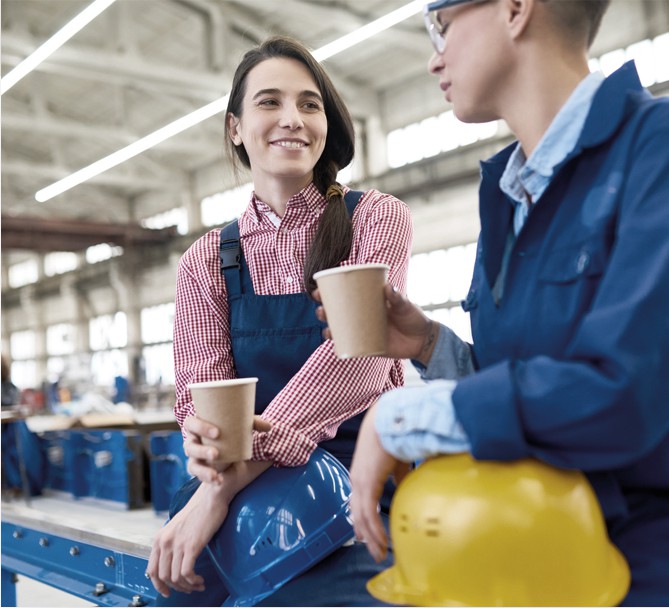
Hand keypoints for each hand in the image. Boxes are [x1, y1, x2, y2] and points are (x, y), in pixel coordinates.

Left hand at [147, 482, 229, 597]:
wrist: (211, 496)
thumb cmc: (199, 510)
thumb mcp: (178, 527)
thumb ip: (172, 542)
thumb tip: (173, 562)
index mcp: (159, 538)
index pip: (151, 570)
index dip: (158, 585)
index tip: (168, 591)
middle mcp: (165, 542)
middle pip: (163, 577)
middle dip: (176, 588)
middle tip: (188, 589)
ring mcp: (177, 544)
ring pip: (175, 578)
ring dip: (187, 586)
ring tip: (197, 585)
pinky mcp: (191, 546)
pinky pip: (187, 573)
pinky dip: (193, 581)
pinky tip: (200, 580)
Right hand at [184, 415, 272, 483]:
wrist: (232, 468)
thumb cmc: (234, 442)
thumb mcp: (244, 433)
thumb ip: (254, 425)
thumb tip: (269, 426)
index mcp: (200, 428)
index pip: (191, 423)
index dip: (200, 427)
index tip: (217, 433)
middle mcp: (193, 443)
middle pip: (188, 445)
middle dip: (201, 450)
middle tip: (216, 454)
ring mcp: (195, 459)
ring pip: (192, 463)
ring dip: (203, 469)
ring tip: (215, 473)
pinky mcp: (199, 472)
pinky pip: (199, 477)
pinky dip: (208, 479)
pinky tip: (219, 480)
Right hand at [314, 284, 437, 363]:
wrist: (423, 340)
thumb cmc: (414, 318)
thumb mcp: (406, 306)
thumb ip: (398, 298)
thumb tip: (389, 288)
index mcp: (368, 301)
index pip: (345, 293)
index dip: (329, 291)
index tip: (319, 289)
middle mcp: (362, 315)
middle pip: (337, 312)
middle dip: (324, 311)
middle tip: (321, 310)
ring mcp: (363, 331)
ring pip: (340, 329)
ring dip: (328, 329)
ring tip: (326, 329)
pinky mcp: (368, 345)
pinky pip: (349, 346)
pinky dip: (339, 346)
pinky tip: (334, 345)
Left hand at [350, 401, 407, 561]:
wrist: (389, 419)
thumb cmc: (393, 435)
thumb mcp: (395, 462)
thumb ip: (397, 477)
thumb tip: (404, 489)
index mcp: (362, 474)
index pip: (358, 503)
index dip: (362, 520)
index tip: (366, 536)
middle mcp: (357, 480)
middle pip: (357, 514)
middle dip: (365, 534)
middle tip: (374, 551)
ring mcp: (360, 482)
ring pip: (362, 518)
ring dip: (371, 537)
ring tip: (380, 553)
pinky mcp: (367, 483)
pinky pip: (369, 513)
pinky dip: (375, 530)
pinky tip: (382, 541)